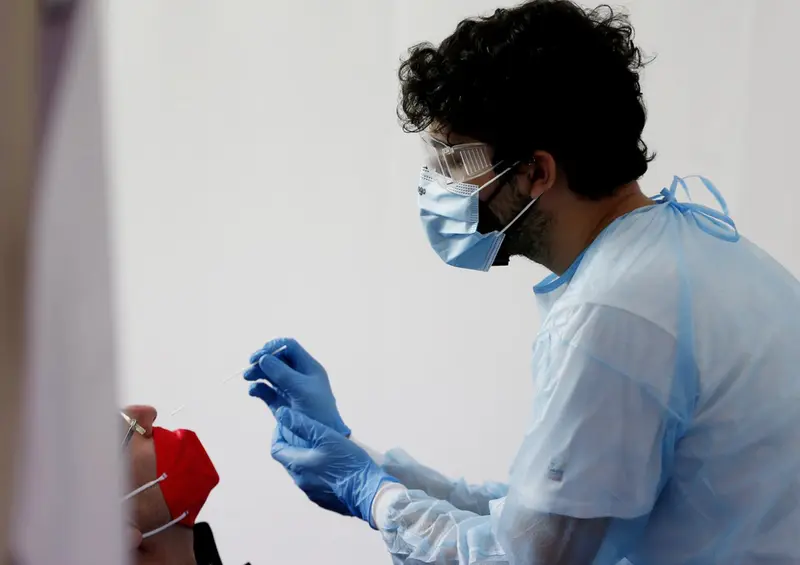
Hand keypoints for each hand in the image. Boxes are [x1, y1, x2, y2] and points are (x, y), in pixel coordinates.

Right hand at [245, 338, 350, 436]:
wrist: (319, 440)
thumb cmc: (317, 412)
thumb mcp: (301, 389)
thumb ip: (282, 373)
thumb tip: (264, 358)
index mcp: (308, 368)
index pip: (289, 347)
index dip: (274, 347)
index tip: (261, 354)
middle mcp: (298, 376)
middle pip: (276, 359)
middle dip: (262, 360)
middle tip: (251, 365)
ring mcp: (288, 389)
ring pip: (269, 374)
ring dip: (257, 372)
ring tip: (247, 377)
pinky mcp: (279, 403)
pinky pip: (265, 390)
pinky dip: (257, 388)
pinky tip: (253, 390)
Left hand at [271, 408, 397, 526]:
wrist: (369, 493)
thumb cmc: (348, 461)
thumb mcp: (326, 436)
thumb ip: (302, 424)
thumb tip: (281, 413)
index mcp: (297, 465)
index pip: (276, 448)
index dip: (279, 434)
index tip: (288, 425)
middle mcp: (300, 481)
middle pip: (288, 460)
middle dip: (293, 445)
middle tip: (307, 433)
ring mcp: (312, 493)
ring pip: (301, 472)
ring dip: (306, 459)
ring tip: (322, 448)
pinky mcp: (324, 500)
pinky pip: (314, 482)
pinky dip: (316, 471)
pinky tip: (332, 465)